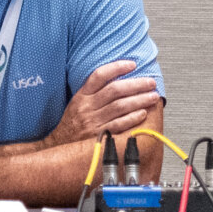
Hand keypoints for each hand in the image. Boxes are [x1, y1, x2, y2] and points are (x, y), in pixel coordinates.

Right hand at [46, 61, 160, 144]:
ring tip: (153, 96)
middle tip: (150, 82)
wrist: (59, 146)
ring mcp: (92, 122)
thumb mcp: (77, 102)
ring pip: (119, 107)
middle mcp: (87, 107)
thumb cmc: (73, 123)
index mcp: (82, 96)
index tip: (132, 64)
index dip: (117, 67)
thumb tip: (119, 77)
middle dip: (136, 85)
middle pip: (114, 90)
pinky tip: (143, 113)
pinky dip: (132, 118)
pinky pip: (118, 125)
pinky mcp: (98, 136)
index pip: (99, 76)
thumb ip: (94, 90)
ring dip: (139, 100)